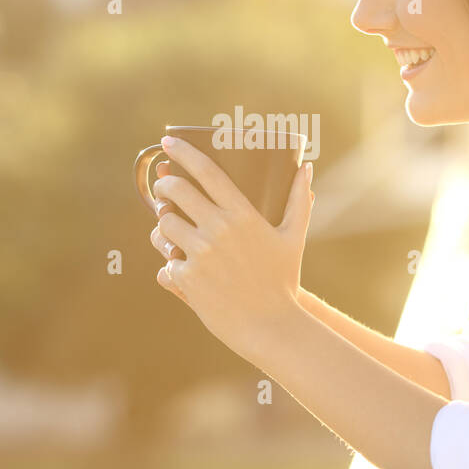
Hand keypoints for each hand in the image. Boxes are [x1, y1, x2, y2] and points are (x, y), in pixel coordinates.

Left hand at [148, 136, 313, 359]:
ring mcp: (200, 254)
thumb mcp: (293, 238)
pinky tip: (178, 265)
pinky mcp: (187, 278)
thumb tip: (307, 168)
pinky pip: (165, 262)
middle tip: (163, 185)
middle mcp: (218, 230)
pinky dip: (170, 263)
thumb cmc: (283, 280)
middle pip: (177, 191)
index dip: (183, 152)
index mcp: (243, 215)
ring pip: (164, 225)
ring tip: (168, 227)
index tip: (167, 141)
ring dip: (162, 224)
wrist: (271, 327)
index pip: (206, 171)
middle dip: (164, 184)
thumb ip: (299, 200)